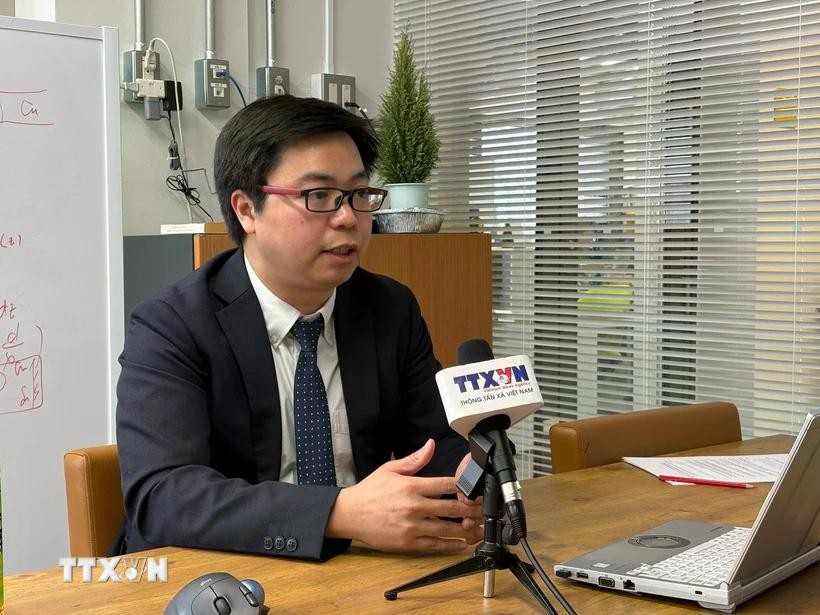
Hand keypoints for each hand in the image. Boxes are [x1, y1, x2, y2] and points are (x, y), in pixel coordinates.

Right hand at [326, 439, 483, 552]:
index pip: (445, 485)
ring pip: (446, 529)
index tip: (477, 489)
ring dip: (466, 529)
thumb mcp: (390, 469)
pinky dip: (450, 546)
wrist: (349, 514)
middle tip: (485, 509)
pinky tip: (461, 544)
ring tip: (479, 528)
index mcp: (411, 486)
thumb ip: (414, 460)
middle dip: (472, 509)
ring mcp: (411, 526)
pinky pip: (434, 546)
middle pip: (451, 508)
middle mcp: (414, 506)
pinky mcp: (407, 543)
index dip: (465, 487)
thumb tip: (430, 445)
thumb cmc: (370, 491)